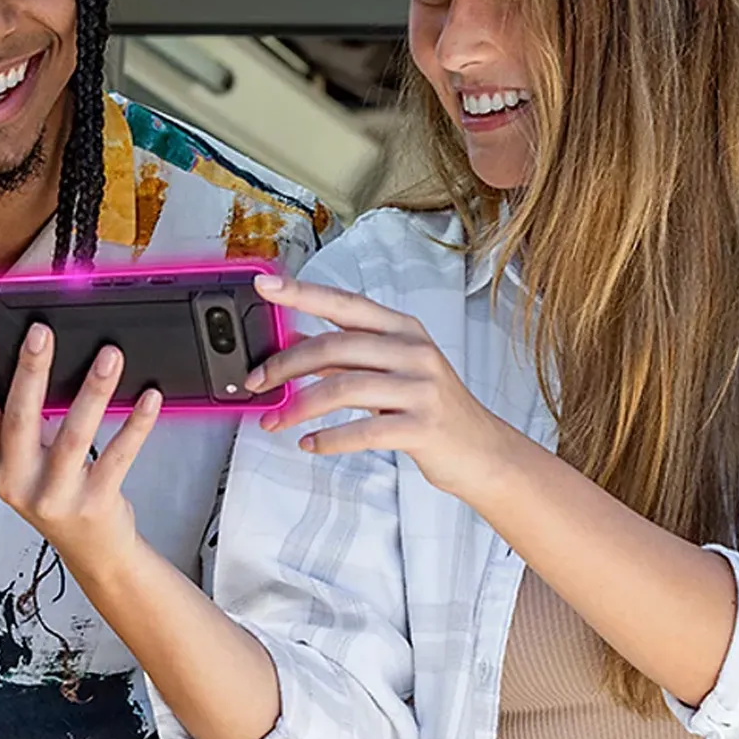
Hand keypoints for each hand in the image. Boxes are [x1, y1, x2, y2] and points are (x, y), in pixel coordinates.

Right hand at [0, 322, 161, 570]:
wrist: (92, 550)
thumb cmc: (57, 495)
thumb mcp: (23, 460)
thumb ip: (16, 418)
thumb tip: (25, 356)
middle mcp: (17, 480)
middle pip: (19, 419)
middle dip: (30, 371)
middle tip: (41, 332)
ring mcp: (55, 495)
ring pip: (73, 436)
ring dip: (92, 391)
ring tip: (109, 356)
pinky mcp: (93, 503)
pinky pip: (117, 456)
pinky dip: (135, 425)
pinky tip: (148, 399)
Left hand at [245, 274, 522, 498]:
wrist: (483, 452)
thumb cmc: (431, 409)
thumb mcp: (392, 372)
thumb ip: (348, 357)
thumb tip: (294, 343)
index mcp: (403, 329)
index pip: (345, 304)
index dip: (303, 293)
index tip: (265, 286)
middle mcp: (414, 351)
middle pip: (335, 346)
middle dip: (285, 365)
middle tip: (255, 382)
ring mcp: (421, 388)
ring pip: (343, 388)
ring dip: (299, 407)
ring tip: (275, 421)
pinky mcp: (423, 427)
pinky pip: (363, 431)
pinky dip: (328, 439)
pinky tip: (309, 444)